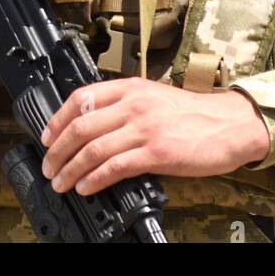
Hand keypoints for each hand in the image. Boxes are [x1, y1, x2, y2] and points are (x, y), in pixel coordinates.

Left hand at [39, 79, 270, 194]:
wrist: (228, 124)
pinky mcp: (156, 152)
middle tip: (48, 166)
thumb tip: (91, 126)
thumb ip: (123, 105)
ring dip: (70, 168)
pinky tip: (86, 187)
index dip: (56, 120)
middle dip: (57, 150)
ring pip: (93, 148)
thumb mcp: (152, 96)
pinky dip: (94, 179)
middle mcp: (133, 104)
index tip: (46, 138)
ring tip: (61, 182)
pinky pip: (115, 166)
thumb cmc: (192, 114)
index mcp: (129, 88)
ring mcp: (144, 128)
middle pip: (80, 125)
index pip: (80, 98)